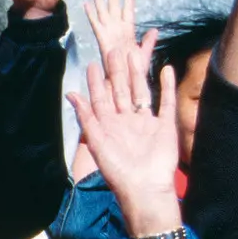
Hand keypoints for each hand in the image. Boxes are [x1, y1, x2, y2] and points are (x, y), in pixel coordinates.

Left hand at [69, 19, 181, 238]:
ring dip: (139, 73)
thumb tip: (71, 93)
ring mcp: (147, 123)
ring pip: (142, 92)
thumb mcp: (97, 141)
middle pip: (122, 91)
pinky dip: (166, 85)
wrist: (145, 188)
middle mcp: (127, 122)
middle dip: (118, 71)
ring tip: (135, 52)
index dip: (97, 82)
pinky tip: (166, 68)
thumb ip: (86, 116)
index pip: (102, 98)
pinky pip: (166, 102)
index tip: (93, 63)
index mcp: (109, 126)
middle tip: (115, 49)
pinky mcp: (165, 126)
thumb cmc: (118, 170)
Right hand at [82, 0, 157, 84]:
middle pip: (115, 7)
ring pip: (104, 12)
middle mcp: (117, 31)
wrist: (124, 84)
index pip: (129, 12)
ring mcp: (109, 34)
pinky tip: (87, 3)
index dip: (129, 0)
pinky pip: (96, 24)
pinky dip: (91, 14)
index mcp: (128, 33)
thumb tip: (155, 30)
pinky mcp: (102, 39)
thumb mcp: (144, 55)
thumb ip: (148, 43)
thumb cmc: (133, 73)